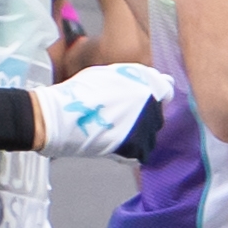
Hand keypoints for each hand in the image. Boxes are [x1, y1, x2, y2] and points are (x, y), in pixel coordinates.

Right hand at [40, 63, 170, 160]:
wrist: (62, 115)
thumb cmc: (79, 91)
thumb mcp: (109, 73)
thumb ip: (132, 78)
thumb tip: (147, 80)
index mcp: (149, 83)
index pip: (166, 90)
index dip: (152, 96)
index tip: (140, 101)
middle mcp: (154, 105)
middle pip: (157, 115)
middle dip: (142, 117)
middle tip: (118, 118)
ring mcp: (147, 128)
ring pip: (149, 136)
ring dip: (136, 135)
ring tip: (111, 132)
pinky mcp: (137, 148)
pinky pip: (140, 153)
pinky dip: (129, 152)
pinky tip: (112, 145)